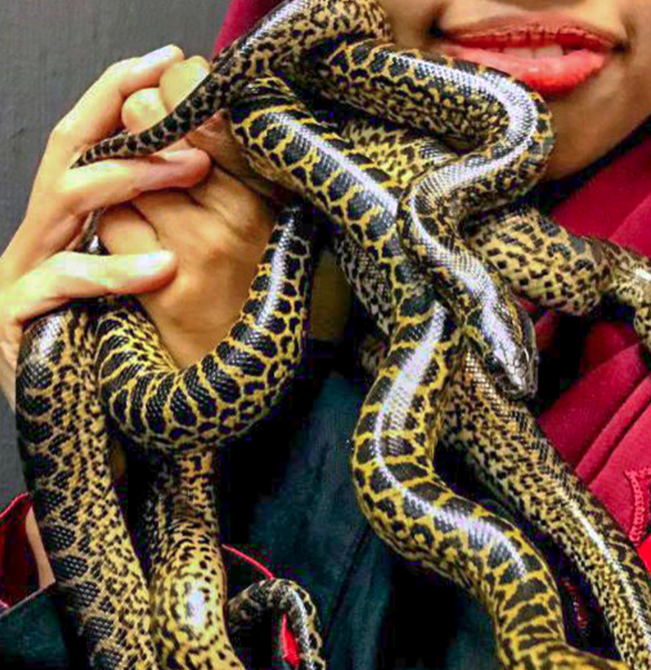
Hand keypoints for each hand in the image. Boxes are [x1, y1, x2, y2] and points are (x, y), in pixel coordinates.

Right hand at [0, 45, 210, 407]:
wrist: (73, 425)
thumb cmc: (115, 344)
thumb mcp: (136, 274)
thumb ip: (152, 223)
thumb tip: (209, 163)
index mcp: (66, 222)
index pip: (87, 139)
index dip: (120, 94)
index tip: (170, 60)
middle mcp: (38, 236)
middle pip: (70, 152)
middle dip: (126, 120)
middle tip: (189, 109)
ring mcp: (19, 275)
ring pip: (63, 201)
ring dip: (130, 175)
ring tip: (191, 168)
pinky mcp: (15, 321)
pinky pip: (62, 283)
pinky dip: (114, 271)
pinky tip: (163, 266)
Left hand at [106, 56, 352, 363]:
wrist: (252, 369)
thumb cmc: (260, 281)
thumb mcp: (273, 214)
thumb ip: (242, 159)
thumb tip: (190, 89)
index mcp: (272, 192)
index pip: (208, 107)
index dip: (179, 84)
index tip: (175, 84)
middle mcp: (240, 216)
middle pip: (157, 126)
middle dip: (141, 117)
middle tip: (146, 123)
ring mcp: (199, 250)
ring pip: (127, 172)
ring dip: (127, 175)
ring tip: (150, 192)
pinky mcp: (163, 286)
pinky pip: (115, 224)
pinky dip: (118, 223)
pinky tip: (142, 237)